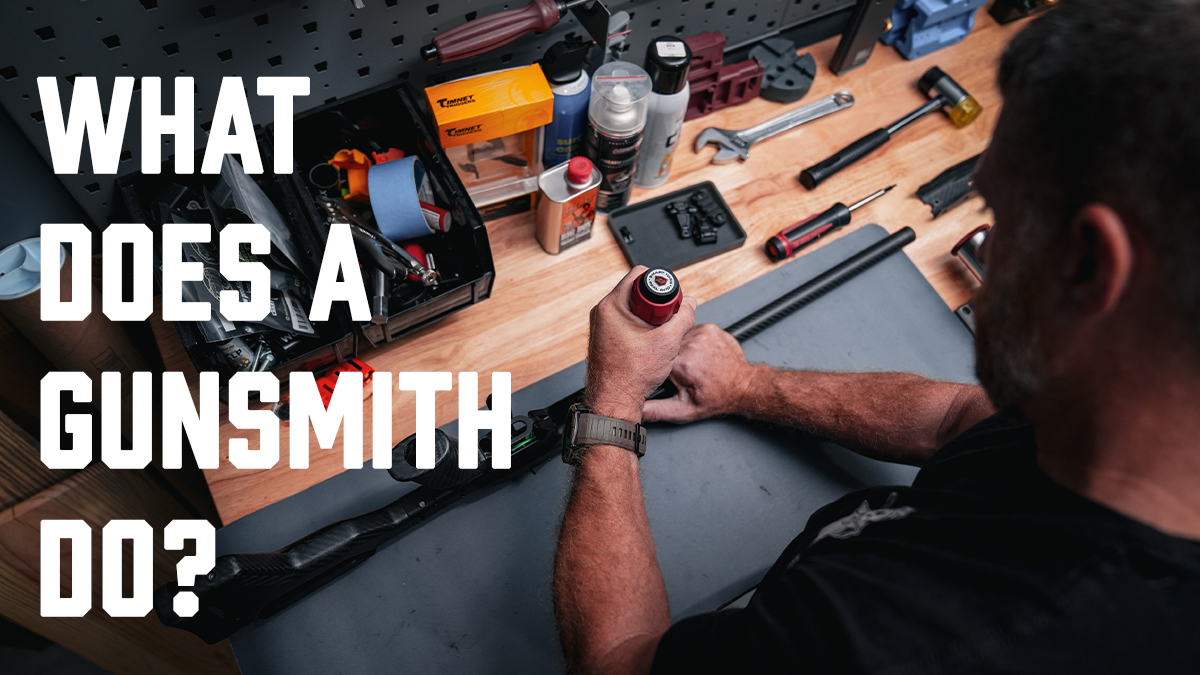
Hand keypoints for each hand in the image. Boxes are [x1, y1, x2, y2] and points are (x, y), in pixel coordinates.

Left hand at [585, 266, 697, 423]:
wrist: (614, 401)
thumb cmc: (629, 376)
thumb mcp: (667, 342)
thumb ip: (683, 317)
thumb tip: (690, 304)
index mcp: (611, 306)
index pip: (639, 275)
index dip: (660, 284)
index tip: (670, 299)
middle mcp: (602, 313)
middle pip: (636, 292)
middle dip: (656, 303)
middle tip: (667, 319)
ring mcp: (602, 326)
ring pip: (632, 309)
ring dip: (648, 317)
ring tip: (658, 334)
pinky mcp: (605, 338)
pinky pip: (625, 323)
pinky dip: (640, 328)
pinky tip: (649, 343)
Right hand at [643, 323, 752, 423]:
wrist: (743, 385)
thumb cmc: (716, 397)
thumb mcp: (684, 411)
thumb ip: (657, 410)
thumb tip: (638, 410)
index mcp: (683, 364)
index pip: (655, 359)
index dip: (656, 368)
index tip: (665, 377)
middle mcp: (692, 345)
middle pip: (666, 346)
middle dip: (669, 358)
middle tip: (683, 372)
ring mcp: (702, 334)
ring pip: (677, 336)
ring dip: (680, 348)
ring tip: (692, 362)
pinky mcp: (709, 328)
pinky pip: (690, 330)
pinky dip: (691, 340)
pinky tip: (699, 353)